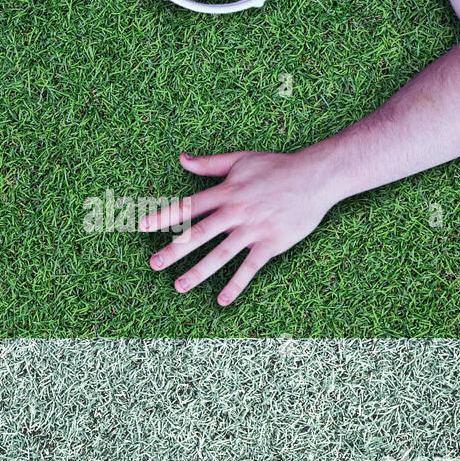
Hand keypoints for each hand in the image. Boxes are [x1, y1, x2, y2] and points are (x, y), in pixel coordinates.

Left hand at [139, 151, 336, 305]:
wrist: (316, 176)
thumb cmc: (276, 166)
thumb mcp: (240, 160)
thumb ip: (209, 164)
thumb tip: (181, 159)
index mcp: (226, 192)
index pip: (189, 206)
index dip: (165, 216)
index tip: (143, 226)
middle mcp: (236, 212)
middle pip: (199, 233)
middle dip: (174, 249)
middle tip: (153, 264)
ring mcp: (254, 229)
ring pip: (221, 254)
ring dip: (199, 272)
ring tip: (179, 286)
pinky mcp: (271, 243)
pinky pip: (250, 268)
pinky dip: (236, 284)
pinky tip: (221, 300)